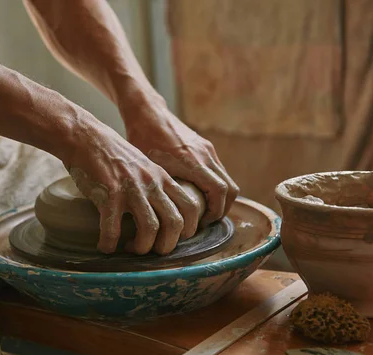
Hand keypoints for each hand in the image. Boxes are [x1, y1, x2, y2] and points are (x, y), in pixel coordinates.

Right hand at [63, 116, 200, 254]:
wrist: (85, 137)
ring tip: (129, 249)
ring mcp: (131, 189)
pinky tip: (104, 246)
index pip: (190, 207)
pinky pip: (113, 228)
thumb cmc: (111, 153)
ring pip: (150, 228)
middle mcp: (151, 184)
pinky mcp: (109, 194)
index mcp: (162, 178)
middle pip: (175, 223)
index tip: (171, 238)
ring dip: (141, 247)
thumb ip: (154, 184)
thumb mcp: (143, 165)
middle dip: (165, 245)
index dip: (187, 229)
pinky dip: (109, 243)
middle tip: (152, 251)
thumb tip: (159, 209)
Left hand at [123, 100, 238, 228]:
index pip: (220, 192)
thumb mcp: (148, 168)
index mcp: (192, 161)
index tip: (201, 224)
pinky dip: (215, 186)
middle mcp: (205, 154)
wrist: (146, 112)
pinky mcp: (205, 146)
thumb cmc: (142, 140)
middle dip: (221, 209)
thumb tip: (161, 218)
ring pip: (226, 180)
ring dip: (219, 198)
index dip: (215, 212)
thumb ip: (161, 190)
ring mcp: (207, 149)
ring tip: (200, 211)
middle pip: (230, 189)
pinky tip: (197, 193)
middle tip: (204, 222)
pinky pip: (218, 171)